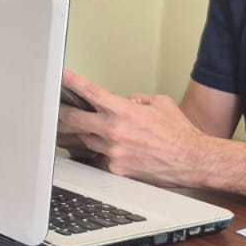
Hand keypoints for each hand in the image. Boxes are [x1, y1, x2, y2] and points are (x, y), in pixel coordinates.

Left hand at [55, 69, 211, 186]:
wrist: (192, 160)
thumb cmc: (179, 133)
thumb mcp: (160, 103)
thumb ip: (137, 100)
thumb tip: (126, 101)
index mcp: (124, 111)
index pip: (90, 92)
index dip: (71, 82)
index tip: (60, 77)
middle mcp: (115, 131)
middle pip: (76, 119)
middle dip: (62, 113)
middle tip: (54, 109)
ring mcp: (114, 151)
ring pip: (86, 140)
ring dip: (82, 134)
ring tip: (77, 128)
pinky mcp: (117, 169)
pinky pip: (100, 158)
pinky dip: (99, 152)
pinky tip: (100, 149)